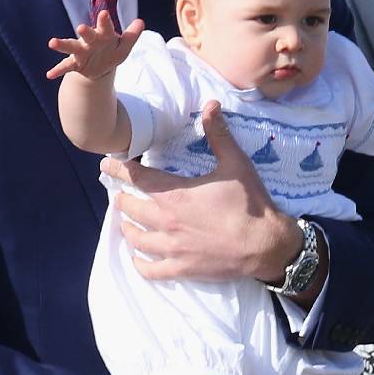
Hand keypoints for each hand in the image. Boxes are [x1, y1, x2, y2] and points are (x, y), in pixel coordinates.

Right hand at [46, 10, 144, 80]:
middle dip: (85, 32)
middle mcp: (90, 41)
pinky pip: (65, 67)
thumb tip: (141, 22)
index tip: (104, 14)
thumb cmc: (112, 51)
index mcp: (103, 35)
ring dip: (62, 45)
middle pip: (88, 35)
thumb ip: (131, 35)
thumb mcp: (124, 47)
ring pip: (71, 47)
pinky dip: (57, 70)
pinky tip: (49, 75)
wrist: (101, 66)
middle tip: (81, 28)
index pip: (105, 28)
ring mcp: (81, 52)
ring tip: (51, 43)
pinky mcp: (75, 63)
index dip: (105, 22)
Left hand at [99, 100, 302, 282]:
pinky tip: (137, 258)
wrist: (266, 245)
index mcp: (175, 195)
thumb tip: (211, 104)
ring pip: (136, 239)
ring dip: (127, 228)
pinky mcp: (182, 269)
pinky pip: (150, 270)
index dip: (119, 169)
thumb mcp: (236, 163)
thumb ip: (218, 134)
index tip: (107, 164)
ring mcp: (172, 248)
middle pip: (131, 209)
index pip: (137, 179)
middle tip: (119, 194)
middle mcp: (167, 222)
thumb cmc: (251, 204)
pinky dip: (139, 263)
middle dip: (122, 198)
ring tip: (125, 223)